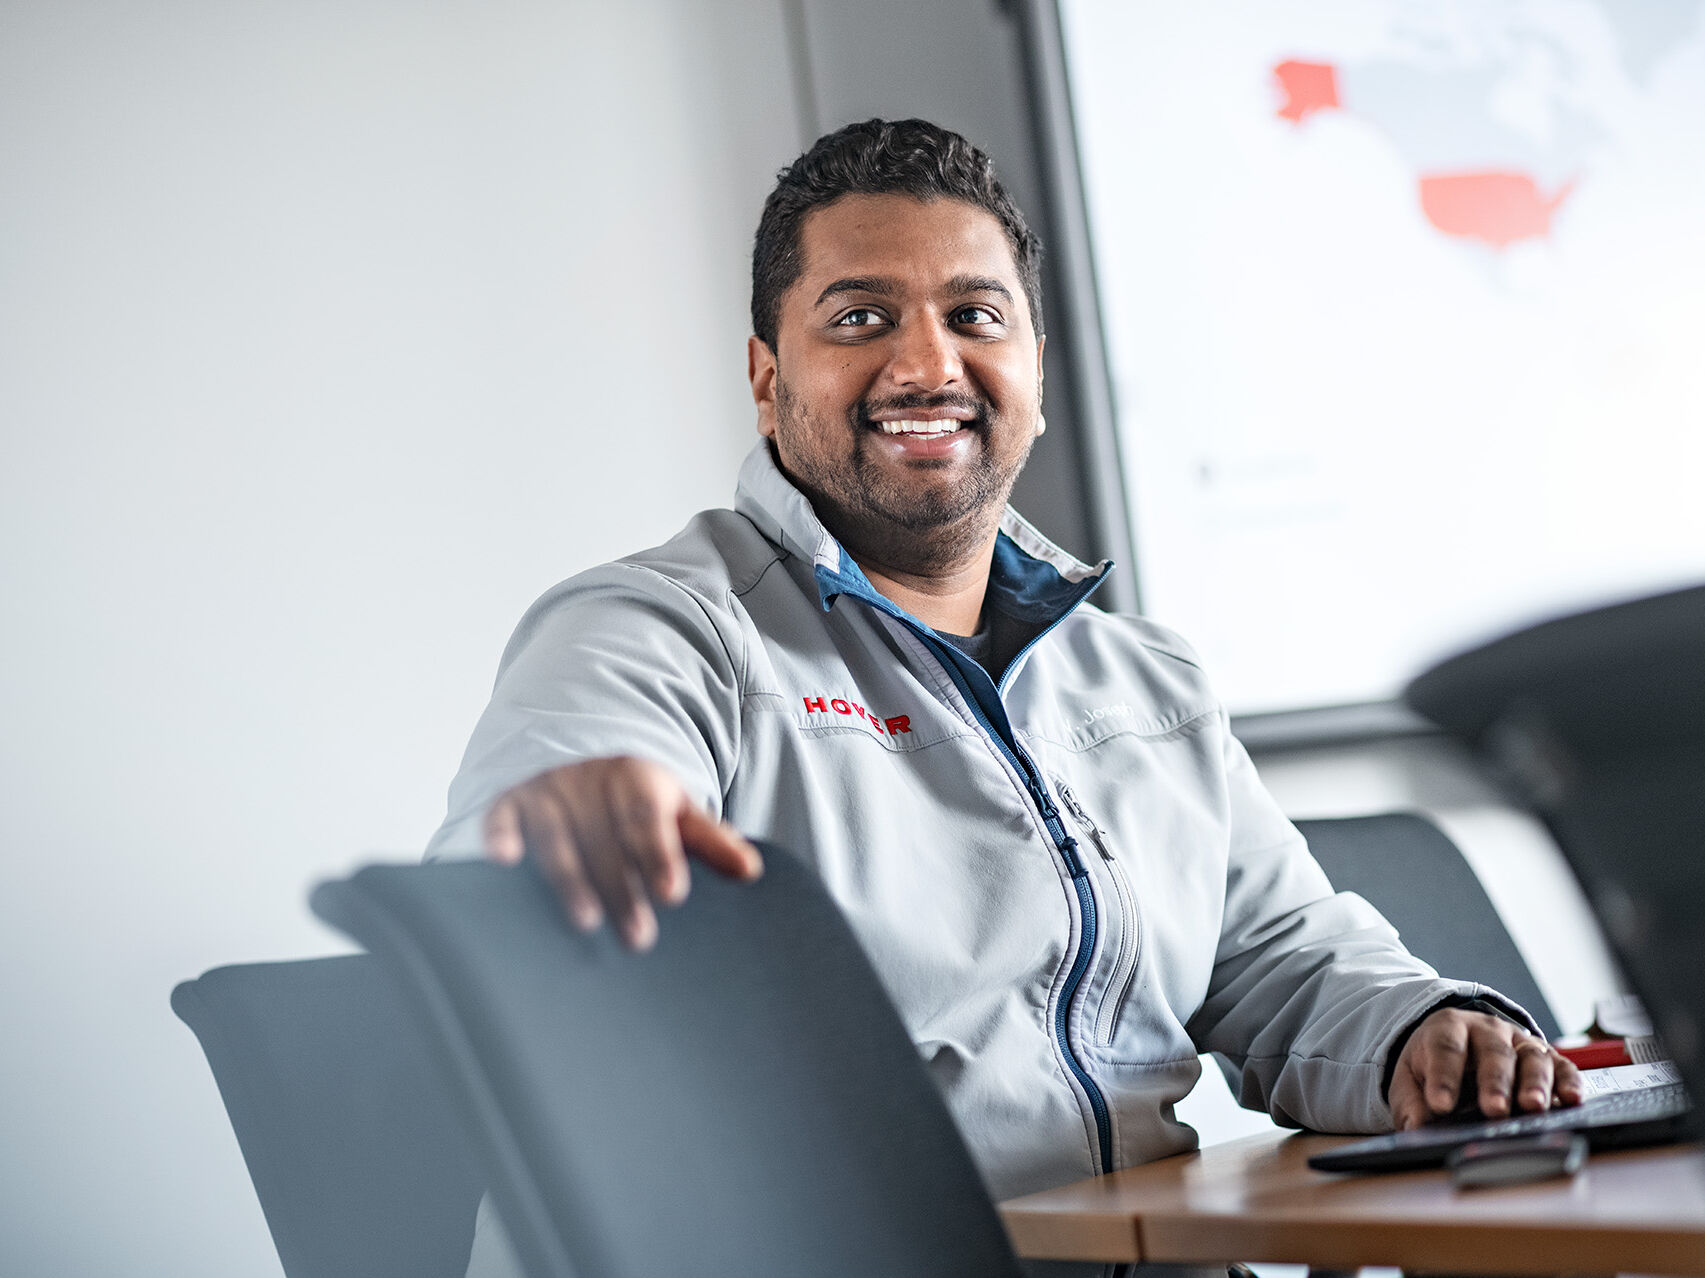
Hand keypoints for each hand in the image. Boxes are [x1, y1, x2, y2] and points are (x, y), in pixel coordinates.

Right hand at [482, 756, 762, 950]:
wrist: (586, 761)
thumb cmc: (639, 803)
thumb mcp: (678, 813)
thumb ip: (711, 842)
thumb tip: (751, 871)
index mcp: (637, 780)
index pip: (647, 820)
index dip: (659, 856)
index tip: (672, 896)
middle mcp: (590, 781)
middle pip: (604, 838)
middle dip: (621, 889)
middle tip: (638, 938)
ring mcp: (548, 790)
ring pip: (557, 835)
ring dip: (569, 878)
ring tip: (586, 921)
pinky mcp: (511, 800)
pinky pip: (501, 816)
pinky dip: (499, 835)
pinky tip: (503, 861)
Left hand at [1388, 1008, 1584, 1130]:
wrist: (1456, 1041)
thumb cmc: (1433, 1063)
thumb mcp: (1410, 1077)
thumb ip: (1410, 1102)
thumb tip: (1416, 1129)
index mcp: (1447, 1028)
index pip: (1445, 1048)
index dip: (1444, 1076)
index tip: (1440, 1104)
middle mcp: (1486, 1030)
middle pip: (1493, 1053)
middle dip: (1494, 1083)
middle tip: (1494, 1110)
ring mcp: (1518, 1041)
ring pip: (1531, 1058)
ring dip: (1534, 1084)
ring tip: (1533, 1107)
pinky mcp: (1545, 1057)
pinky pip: (1561, 1066)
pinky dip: (1568, 1082)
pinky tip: (1572, 1100)